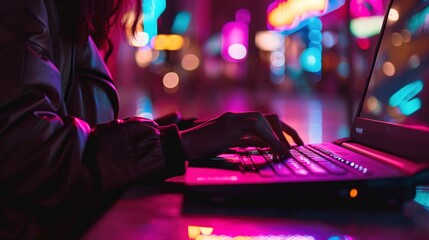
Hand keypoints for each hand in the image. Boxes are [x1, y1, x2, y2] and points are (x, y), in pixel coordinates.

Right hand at [179, 112, 301, 160]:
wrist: (181, 146)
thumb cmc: (202, 148)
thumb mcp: (227, 143)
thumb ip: (245, 141)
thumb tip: (264, 146)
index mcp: (238, 120)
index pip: (265, 121)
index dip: (281, 131)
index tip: (291, 144)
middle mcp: (238, 117)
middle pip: (269, 118)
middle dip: (286, 132)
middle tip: (297, 147)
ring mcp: (233, 119)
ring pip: (264, 122)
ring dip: (279, 138)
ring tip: (286, 153)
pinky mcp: (230, 126)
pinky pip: (256, 130)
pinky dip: (271, 141)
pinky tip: (277, 152)